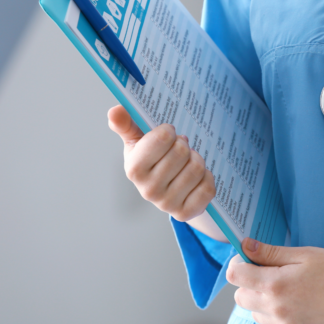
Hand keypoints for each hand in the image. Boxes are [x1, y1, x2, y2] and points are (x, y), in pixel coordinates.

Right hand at [107, 105, 215, 221]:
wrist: (168, 190)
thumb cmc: (152, 160)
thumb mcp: (138, 141)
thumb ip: (126, 124)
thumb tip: (115, 110)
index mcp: (134, 169)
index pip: (163, 138)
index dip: (169, 132)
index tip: (168, 135)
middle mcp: (148, 190)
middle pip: (182, 152)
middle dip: (184, 146)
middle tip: (179, 150)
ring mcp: (166, 204)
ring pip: (197, 168)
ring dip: (197, 160)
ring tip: (187, 163)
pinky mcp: (185, 213)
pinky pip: (207, 188)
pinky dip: (207, 178)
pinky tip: (196, 179)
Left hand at [228, 239, 323, 323]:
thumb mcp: (305, 254)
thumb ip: (271, 253)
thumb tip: (246, 246)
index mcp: (275, 285)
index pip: (235, 276)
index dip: (240, 261)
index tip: (252, 255)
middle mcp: (275, 309)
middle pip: (240, 296)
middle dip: (249, 281)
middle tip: (270, 268)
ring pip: (254, 311)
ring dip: (260, 297)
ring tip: (286, 284)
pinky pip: (271, 322)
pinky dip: (274, 310)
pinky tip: (295, 298)